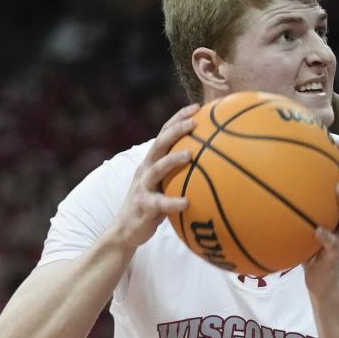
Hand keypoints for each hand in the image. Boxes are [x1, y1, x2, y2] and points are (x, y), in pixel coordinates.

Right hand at [109, 104, 197, 249]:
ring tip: (190, 154)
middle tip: (195, 123)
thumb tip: (213, 164)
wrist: (125, 230)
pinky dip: (172, 202)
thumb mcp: (164, 186)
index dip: (178, 118)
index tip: (197, 107)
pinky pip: (159, 204)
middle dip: (175, 130)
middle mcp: (145, 170)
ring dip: (172, 160)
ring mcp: (143, 187)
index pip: (164, 133)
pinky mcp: (143, 206)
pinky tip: (187, 203)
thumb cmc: (152, 206)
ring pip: (157, 169)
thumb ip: (181, 174)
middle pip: (159, 144)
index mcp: (151, 162)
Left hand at [304, 142, 338, 298]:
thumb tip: (269, 180)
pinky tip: (317, 230)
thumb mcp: (302, 223)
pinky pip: (333, 244)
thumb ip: (295, 204)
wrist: (321, 281)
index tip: (335, 139)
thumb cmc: (309, 247)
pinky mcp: (336, 254)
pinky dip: (326, 236)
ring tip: (338, 186)